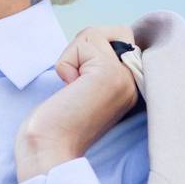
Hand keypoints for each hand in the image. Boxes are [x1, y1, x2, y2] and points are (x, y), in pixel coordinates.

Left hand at [15, 24, 139, 180]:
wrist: (48, 151)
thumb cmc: (56, 124)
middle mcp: (135, 82)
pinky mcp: (110, 74)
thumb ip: (97, 66)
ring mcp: (126, 78)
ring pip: (95, 35)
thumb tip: (94, 39)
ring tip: (72, 88)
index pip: (123, 41)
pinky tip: (69, 88)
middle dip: (84, 48)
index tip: (79, 86)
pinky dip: (66, 61)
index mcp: (132, 88)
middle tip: (75, 84)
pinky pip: (84, 42)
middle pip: (114, 32)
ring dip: (72, 56)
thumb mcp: (86, 88)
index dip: (92, 52)